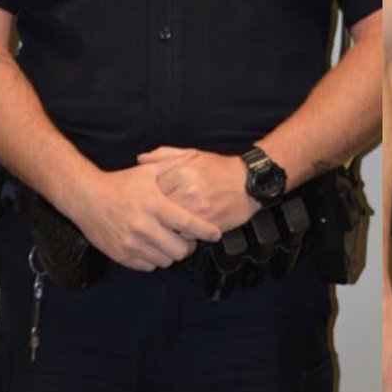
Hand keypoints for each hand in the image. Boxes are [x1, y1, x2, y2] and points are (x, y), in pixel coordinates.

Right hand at [69, 164, 222, 270]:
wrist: (85, 198)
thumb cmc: (120, 183)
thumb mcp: (149, 170)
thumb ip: (175, 163)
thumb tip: (197, 154)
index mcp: (154, 205)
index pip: (187, 223)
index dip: (205, 231)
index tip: (215, 234)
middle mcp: (143, 226)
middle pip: (179, 249)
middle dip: (189, 246)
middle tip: (188, 239)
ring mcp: (131, 243)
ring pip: (165, 260)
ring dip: (172, 253)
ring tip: (171, 242)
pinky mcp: (120, 254)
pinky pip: (148, 266)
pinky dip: (155, 259)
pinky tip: (154, 246)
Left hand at [139, 146, 258, 233]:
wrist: (251, 182)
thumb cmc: (221, 169)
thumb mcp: (193, 155)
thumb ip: (165, 155)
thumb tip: (140, 158)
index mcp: (182, 172)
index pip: (152, 189)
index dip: (147, 196)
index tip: (146, 201)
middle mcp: (189, 191)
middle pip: (158, 210)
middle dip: (154, 215)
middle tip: (150, 218)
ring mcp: (199, 210)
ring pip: (170, 226)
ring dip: (166, 228)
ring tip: (165, 226)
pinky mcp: (208, 224)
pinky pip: (186, 235)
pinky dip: (182, 235)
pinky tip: (182, 231)